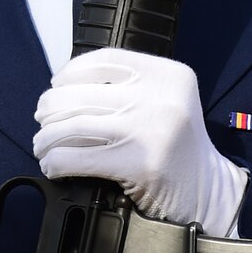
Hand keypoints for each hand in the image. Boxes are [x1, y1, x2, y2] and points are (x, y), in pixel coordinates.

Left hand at [33, 48, 247, 236]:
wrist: (208, 192)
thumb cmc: (178, 148)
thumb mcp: (167, 102)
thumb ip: (129, 87)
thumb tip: (66, 88)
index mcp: (169, 76)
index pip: (105, 60)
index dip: (71, 72)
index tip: (58, 84)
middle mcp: (161, 98)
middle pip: (81, 93)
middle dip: (52, 108)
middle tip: (44, 120)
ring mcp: (149, 131)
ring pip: (73, 125)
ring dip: (48, 138)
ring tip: (43, 145)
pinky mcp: (137, 164)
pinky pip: (77, 157)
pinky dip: (56, 161)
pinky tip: (54, 165)